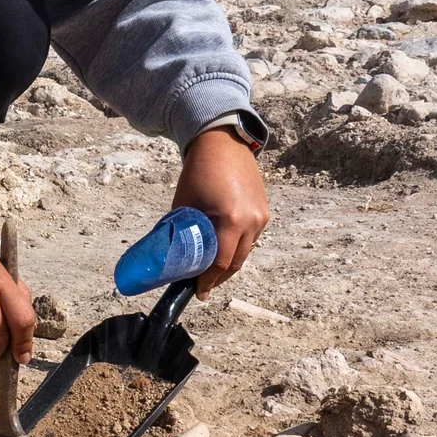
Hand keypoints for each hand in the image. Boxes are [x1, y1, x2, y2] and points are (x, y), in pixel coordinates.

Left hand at [174, 127, 270, 299]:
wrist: (222, 145)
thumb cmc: (197, 174)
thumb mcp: (184, 206)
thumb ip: (182, 233)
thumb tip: (172, 258)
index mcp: (231, 220)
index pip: (221, 263)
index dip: (208, 281)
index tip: (198, 292)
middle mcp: (251, 221)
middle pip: (236, 263)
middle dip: (218, 278)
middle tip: (202, 287)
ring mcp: (261, 217)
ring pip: (245, 253)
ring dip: (229, 265)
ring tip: (211, 273)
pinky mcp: (264, 212)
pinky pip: (251, 240)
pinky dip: (237, 249)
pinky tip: (223, 252)